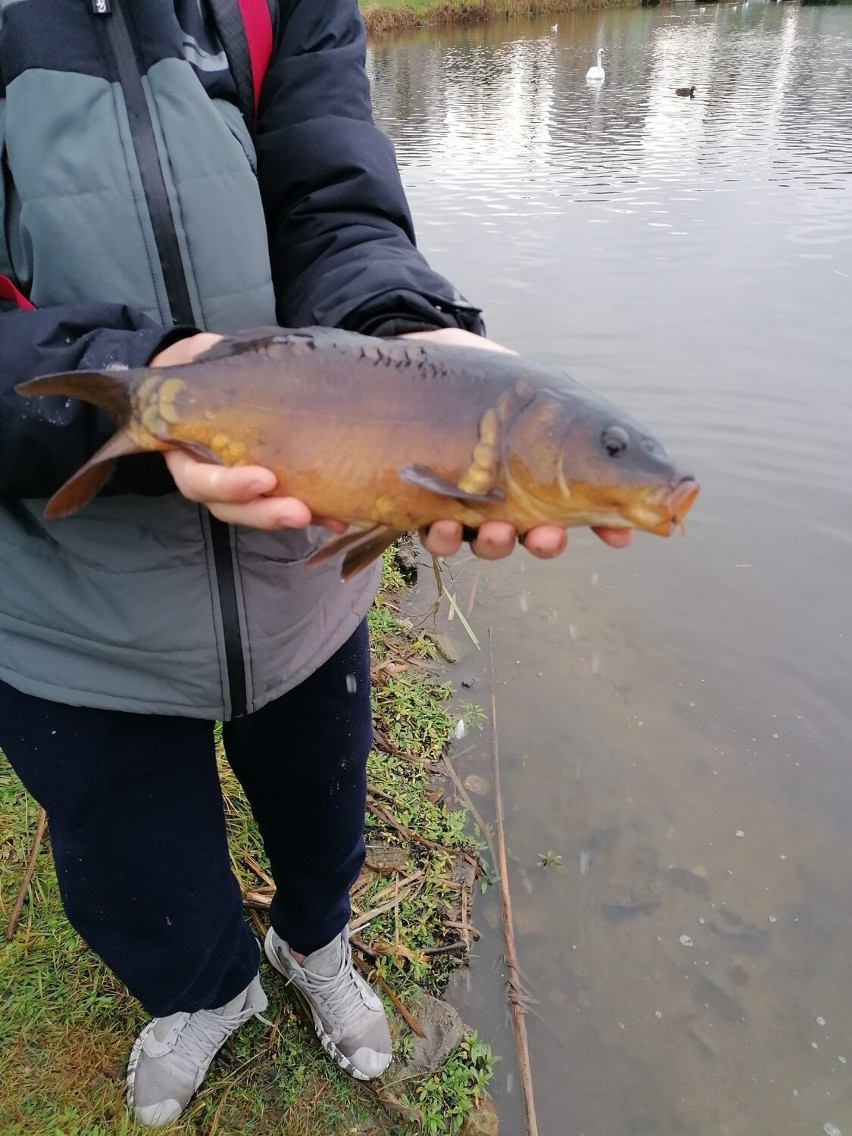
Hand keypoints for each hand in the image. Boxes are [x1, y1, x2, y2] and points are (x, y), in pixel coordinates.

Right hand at [152, 333, 344, 531]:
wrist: (215, 373)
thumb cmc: (203, 366)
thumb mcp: (198, 358)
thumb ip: (207, 358)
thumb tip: (219, 347)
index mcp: (187, 452)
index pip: (199, 481)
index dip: (228, 486)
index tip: (263, 479)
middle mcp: (212, 477)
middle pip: (232, 509)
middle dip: (266, 512)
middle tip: (299, 513)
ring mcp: (241, 484)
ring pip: (260, 512)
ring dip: (293, 517)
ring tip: (330, 519)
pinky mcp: (272, 483)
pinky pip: (288, 504)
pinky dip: (316, 512)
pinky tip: (342, 517)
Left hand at [402, 329, 632, 560]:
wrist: (448, 358)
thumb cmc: (510, 391)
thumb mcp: (559, 407)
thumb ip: (597, 447)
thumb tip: (669, 488)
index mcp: (535, 492)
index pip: (559, 525)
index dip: (587, 533)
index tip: (612, 537)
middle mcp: (501, 507)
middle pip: (524, 540)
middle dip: (541, 543)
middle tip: (548, 535)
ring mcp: (463, 506)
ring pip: (481, 543)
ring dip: (493, 544)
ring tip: (496, 529)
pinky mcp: (427, 499)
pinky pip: (433, 534)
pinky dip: (442, 537)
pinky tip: (444, 524)